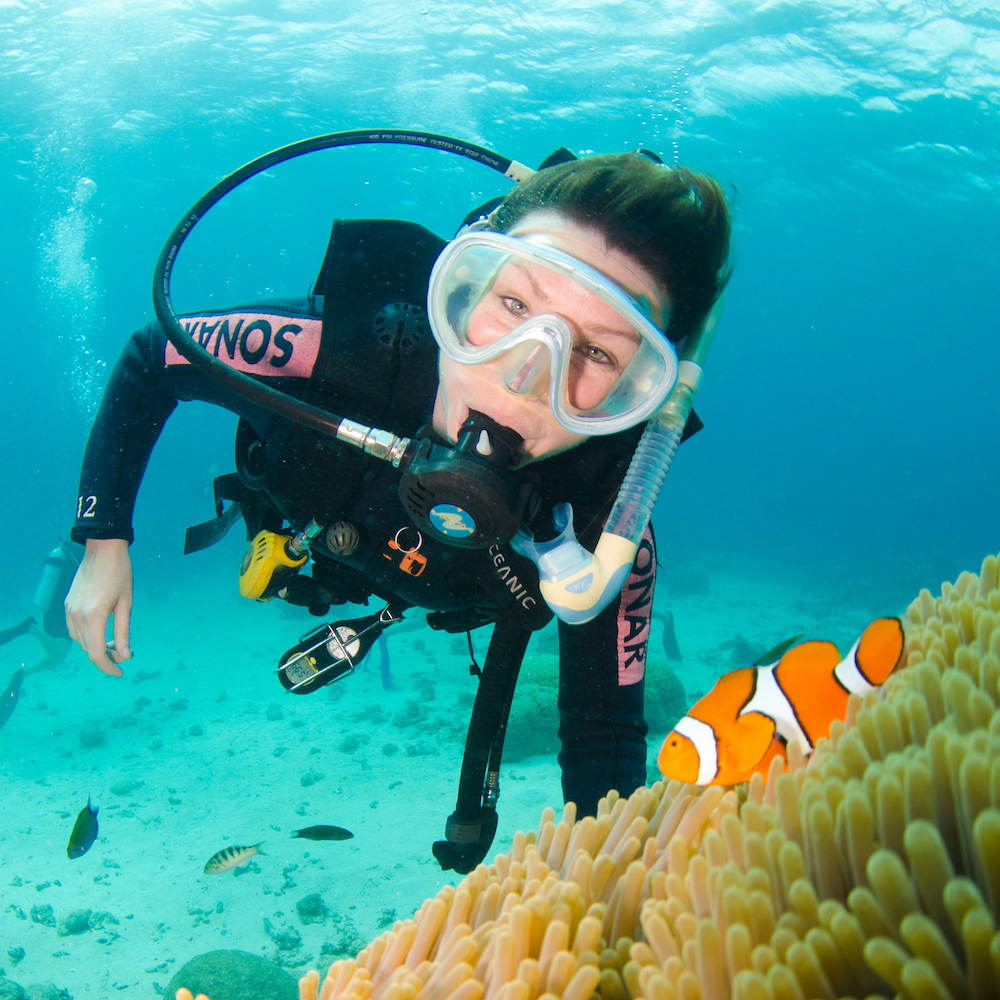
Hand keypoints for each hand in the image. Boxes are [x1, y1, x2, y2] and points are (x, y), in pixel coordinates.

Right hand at [64, 538, 133, 676]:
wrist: (103, 549)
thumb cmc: (120, 573)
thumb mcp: (127, 604)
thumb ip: (123, 632)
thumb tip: (125, 655)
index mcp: (94, 615)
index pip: (95, 653)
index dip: (107, 667)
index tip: (120, 672)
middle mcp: (77, 615)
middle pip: (87, 649)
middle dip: (106, 656)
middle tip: (124, 653)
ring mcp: (69, 609)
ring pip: (80, 641)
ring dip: (95, 646)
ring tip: (114, 643)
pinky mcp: (67, 604)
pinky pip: (74, 629)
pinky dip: (87, 636)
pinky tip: (101, 632)